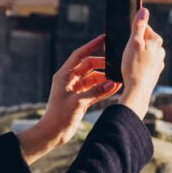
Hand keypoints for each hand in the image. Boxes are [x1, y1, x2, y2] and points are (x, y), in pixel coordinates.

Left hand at [16, 35, 119, 163]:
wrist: (53, 134)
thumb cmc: (59, 117)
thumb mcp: (78, 102)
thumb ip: (95, 91)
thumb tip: (112, 83)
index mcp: (64, 76)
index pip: (79, 55)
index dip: (91, 45)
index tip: (104, 38)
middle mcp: (69, 80)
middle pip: (88, 66)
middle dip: (102, 65)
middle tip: (116, 64)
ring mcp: (75, 89)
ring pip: (93, 78)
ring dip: (104, 78)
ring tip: (118, 78)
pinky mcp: (80, 99)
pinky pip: (94, 89)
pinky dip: (103, 88)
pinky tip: (115, 87)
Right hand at [118, 8, 165, 118]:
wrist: (138, 90)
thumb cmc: (133, 66)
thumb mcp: (133, 43)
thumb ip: (138, 26)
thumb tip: (144, 10)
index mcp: (156, 41)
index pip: (144, 28)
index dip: (133, 33)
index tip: (127, 42)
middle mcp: (160, 50)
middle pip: (144, 40)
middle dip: (135, 44)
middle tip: (126, 53)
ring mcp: (159, 62)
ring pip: (145, 52)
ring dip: (137, 54)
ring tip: (129, 63)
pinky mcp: (155, 71)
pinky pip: (145, 63)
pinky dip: (139, 64)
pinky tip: (133, 70)